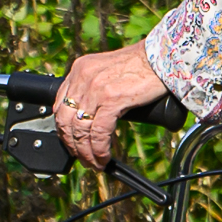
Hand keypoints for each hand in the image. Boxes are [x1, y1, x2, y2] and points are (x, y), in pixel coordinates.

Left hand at [52, 41, 171, 165]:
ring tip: (94, 163)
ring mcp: (96, 89)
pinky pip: (98, 133)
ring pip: (80, 130)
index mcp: (80, 70)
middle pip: (66, 121)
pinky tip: (104, 157)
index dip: (64, 130)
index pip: (60, 106)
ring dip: (86, 153)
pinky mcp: (112, 99)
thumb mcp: (107, 72)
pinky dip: (99, 150)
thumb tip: (91, 115)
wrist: (161, 58)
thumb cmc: (142, 66)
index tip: (72, 143)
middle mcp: (83, 78)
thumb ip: (95, 89)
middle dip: (72, 145)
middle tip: (83, 159)